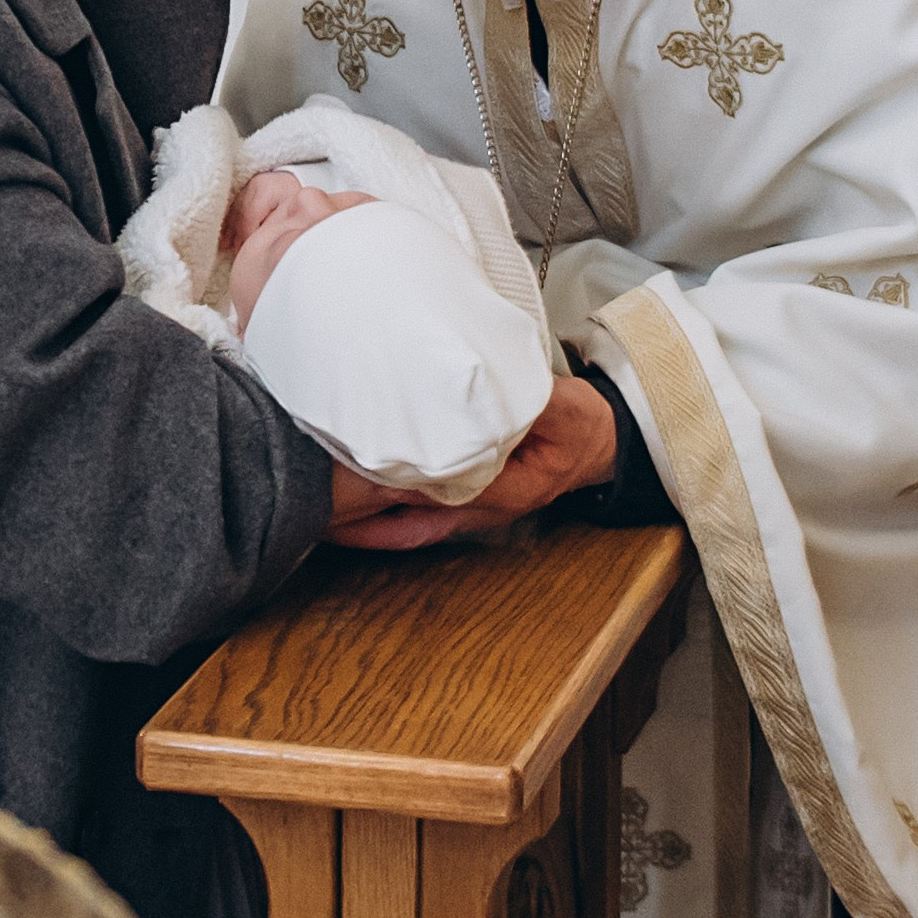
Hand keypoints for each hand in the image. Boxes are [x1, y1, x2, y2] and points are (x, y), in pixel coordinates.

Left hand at [324, 375, 618, 550]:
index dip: (400, 481)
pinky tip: (351, 515)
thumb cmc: (578, 428)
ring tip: (321, 517)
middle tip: (320, 503)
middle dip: (368, 516)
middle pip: (413, 522)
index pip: (441, 489)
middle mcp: (481, 510)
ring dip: (369, 524)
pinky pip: (415, 520)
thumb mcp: (561, 409)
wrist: (597, 445)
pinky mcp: (462, 502)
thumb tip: (490, 390)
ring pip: (409, 528)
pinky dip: (383, 522)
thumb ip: (526, 402)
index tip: (361, 469)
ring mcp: (470, 512)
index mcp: (505, 491)